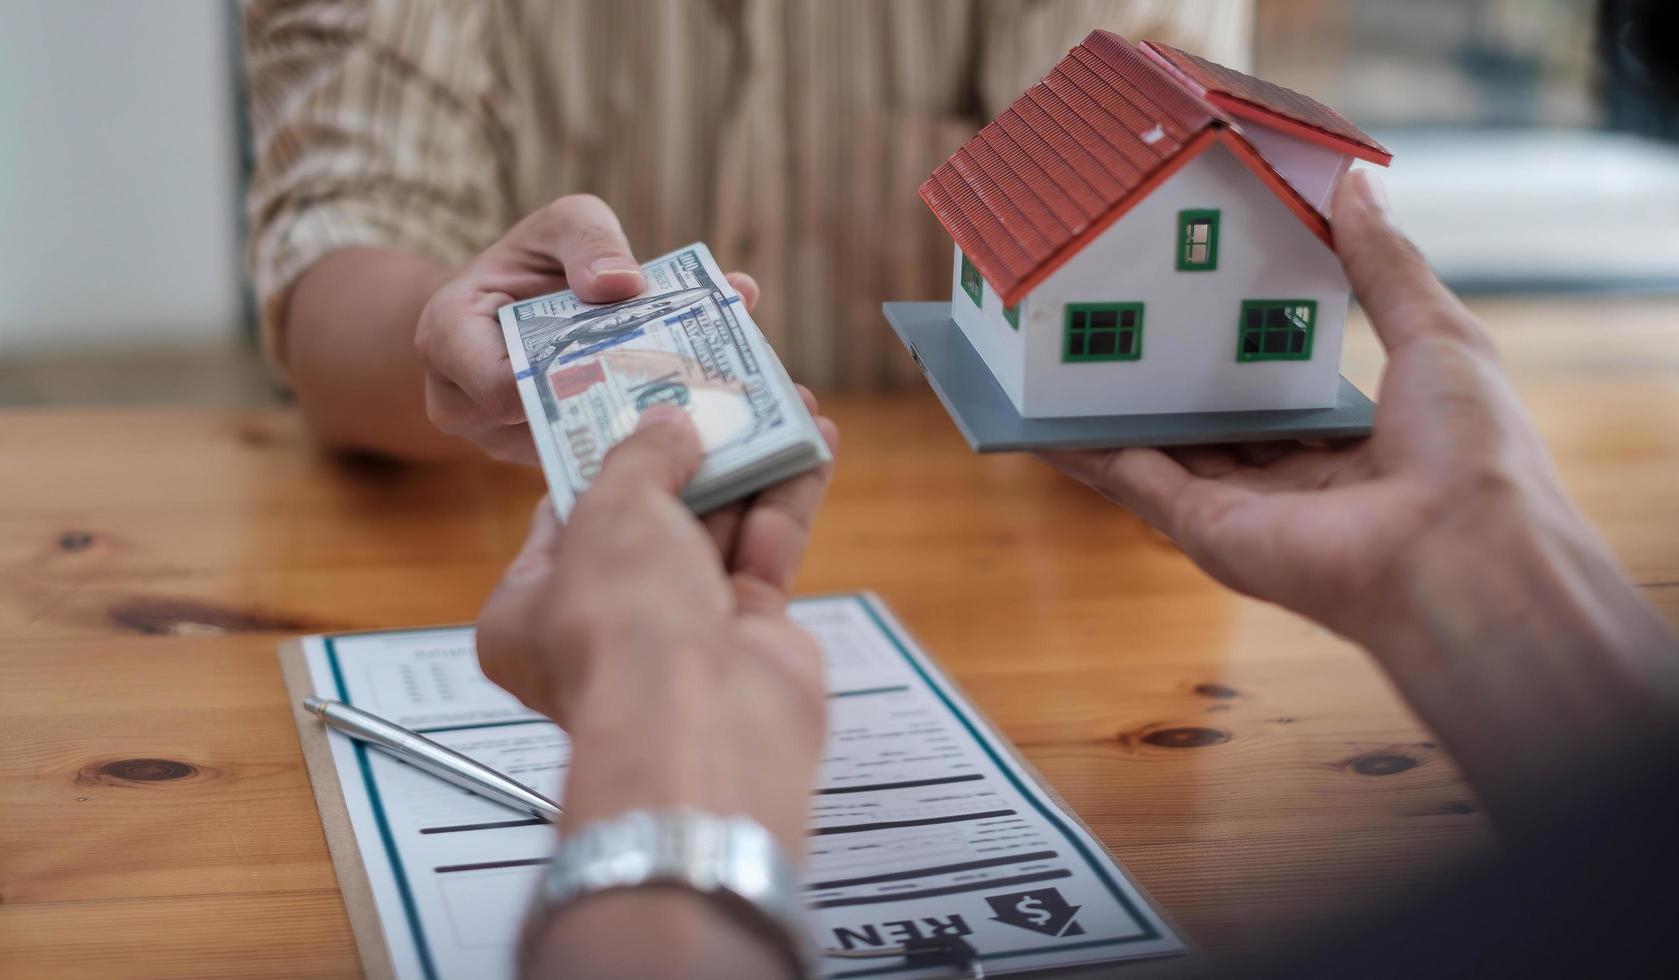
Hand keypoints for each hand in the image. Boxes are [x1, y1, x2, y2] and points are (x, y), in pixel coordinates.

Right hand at [414, 194, 760, 463]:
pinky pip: (582, 455)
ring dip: (625, 422)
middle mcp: (462, 400)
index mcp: (449, 338)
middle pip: (540, 423)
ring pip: (567, 445)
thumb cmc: (538, 260)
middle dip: (609, 401)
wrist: (523, 300)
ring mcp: (497, 438)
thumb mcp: (565, 225)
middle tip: (685, 385)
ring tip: (690, 397)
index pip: (499, 386)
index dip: (564, 378)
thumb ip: (591, 240)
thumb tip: (623, 283)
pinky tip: (678, 412)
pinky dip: (627, 432)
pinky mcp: (534, 456)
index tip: (628, 356)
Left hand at [476, 394, 838, 851]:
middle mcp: (603, 625)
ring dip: (750, 461)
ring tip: (782, 398)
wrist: (702, 722)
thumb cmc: (621, 623)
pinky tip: (813, 441)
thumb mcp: (611, 509)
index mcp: (529, 609)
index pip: (565, 517)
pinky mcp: (748, 637)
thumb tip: (670, 425)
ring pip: (717, 529)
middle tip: (718, 390)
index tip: (640, 401)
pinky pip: (765, 551)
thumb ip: (642, 456)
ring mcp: (679, 634)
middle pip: (650, 519)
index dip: (605, 454)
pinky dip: (787, 496)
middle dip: (691, 452)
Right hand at [1039, 170, 1564, 644]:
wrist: (1458, 552)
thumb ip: (1382, 263)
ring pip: (1157, 448)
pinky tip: (1043, 417)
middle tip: (1120, 314)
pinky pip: (1130, 480)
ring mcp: (1242, 508)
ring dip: (1109, 408)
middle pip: (1209, 421)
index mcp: (1351, 440)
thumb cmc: (1469, 452)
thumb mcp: (1435, 334)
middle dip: (1165, 376)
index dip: (1241, 343)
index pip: (1281, 388)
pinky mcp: (1203, 528)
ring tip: (1061, 357)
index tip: (1202, 291)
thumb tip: (1357, 181)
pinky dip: (1083, 449)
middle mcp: (1290, 482)